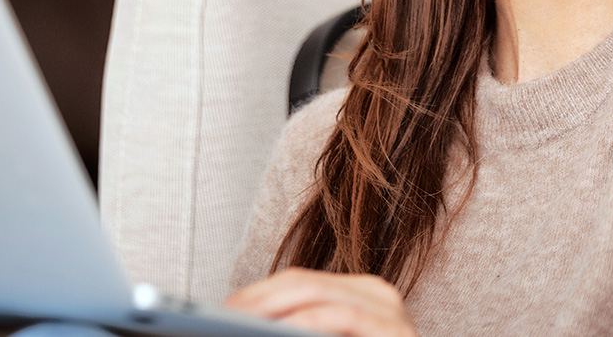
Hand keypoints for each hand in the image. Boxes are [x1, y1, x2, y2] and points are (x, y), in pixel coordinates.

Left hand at [224, 267, 418, 336]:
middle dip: (255, 300)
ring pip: (316, 293)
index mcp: (359, 296)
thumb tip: (243, 323)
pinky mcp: (395, 331)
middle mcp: (377, 294)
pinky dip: (305, 324)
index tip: (220, 311)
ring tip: (235, 323)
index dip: (255, 294)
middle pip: (301, 282)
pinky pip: (342, 317)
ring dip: (270, 309)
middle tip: (218, 317)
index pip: (297, 282)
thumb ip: (300, 335)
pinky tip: (276, 332)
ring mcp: (389, 310)